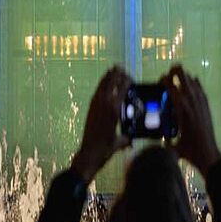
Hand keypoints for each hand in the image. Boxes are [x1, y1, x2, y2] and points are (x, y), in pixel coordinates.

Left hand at [71, 65, 131, 183]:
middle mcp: (105, 103)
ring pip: (103, 84)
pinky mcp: (91, 107)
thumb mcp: (120, 142)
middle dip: (117, 74)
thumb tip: (132, 141)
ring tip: (113, 69)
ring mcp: (96, 104)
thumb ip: (127, 139)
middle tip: (122, 68)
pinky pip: (98, 91)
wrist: (88, 153)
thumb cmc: (106, 149)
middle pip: (111, 82)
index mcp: (114, 109)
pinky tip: (104, 82)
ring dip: (108, 76)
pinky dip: (102, 84)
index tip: (131, 78)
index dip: (127, 81)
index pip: (122, 88)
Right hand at [162, 64, 220, 174]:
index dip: (163, 80)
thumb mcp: (170, 143)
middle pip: (181, 74)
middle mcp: (191, 100)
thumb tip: (151, 136)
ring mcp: (200, 101)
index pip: (170, 84)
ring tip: (177, 82)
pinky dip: (194, 84)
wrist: (208, 153)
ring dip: (183, 78)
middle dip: (173, 71)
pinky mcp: (206, 104)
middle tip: (168, 77)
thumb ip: (160, 138)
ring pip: (191, 79)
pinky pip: (200, 87)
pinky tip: (190, 85)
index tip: (160, 83)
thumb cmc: (188, 150)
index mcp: (180, 107)